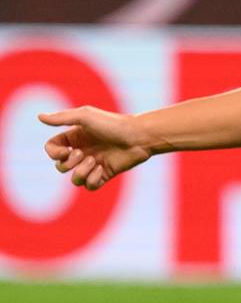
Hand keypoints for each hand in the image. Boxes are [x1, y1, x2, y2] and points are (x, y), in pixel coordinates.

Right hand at [40, 106, 155, 189]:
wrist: (139, 137)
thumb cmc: (113, 124)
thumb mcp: (85, 117)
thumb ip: (62, 118)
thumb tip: (40, 117)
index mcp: (74, 137)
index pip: (52, 149)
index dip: (53, 153)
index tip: (65, 151)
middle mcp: (82, 151)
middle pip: (60, 166)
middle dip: (68, 163)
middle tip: (83, 154)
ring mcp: (93, 164)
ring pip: (74, 179)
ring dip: (80, 173)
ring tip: (94, 162)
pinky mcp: (105, 174)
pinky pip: (90, 186)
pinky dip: (92, 180)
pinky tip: (102, 169)